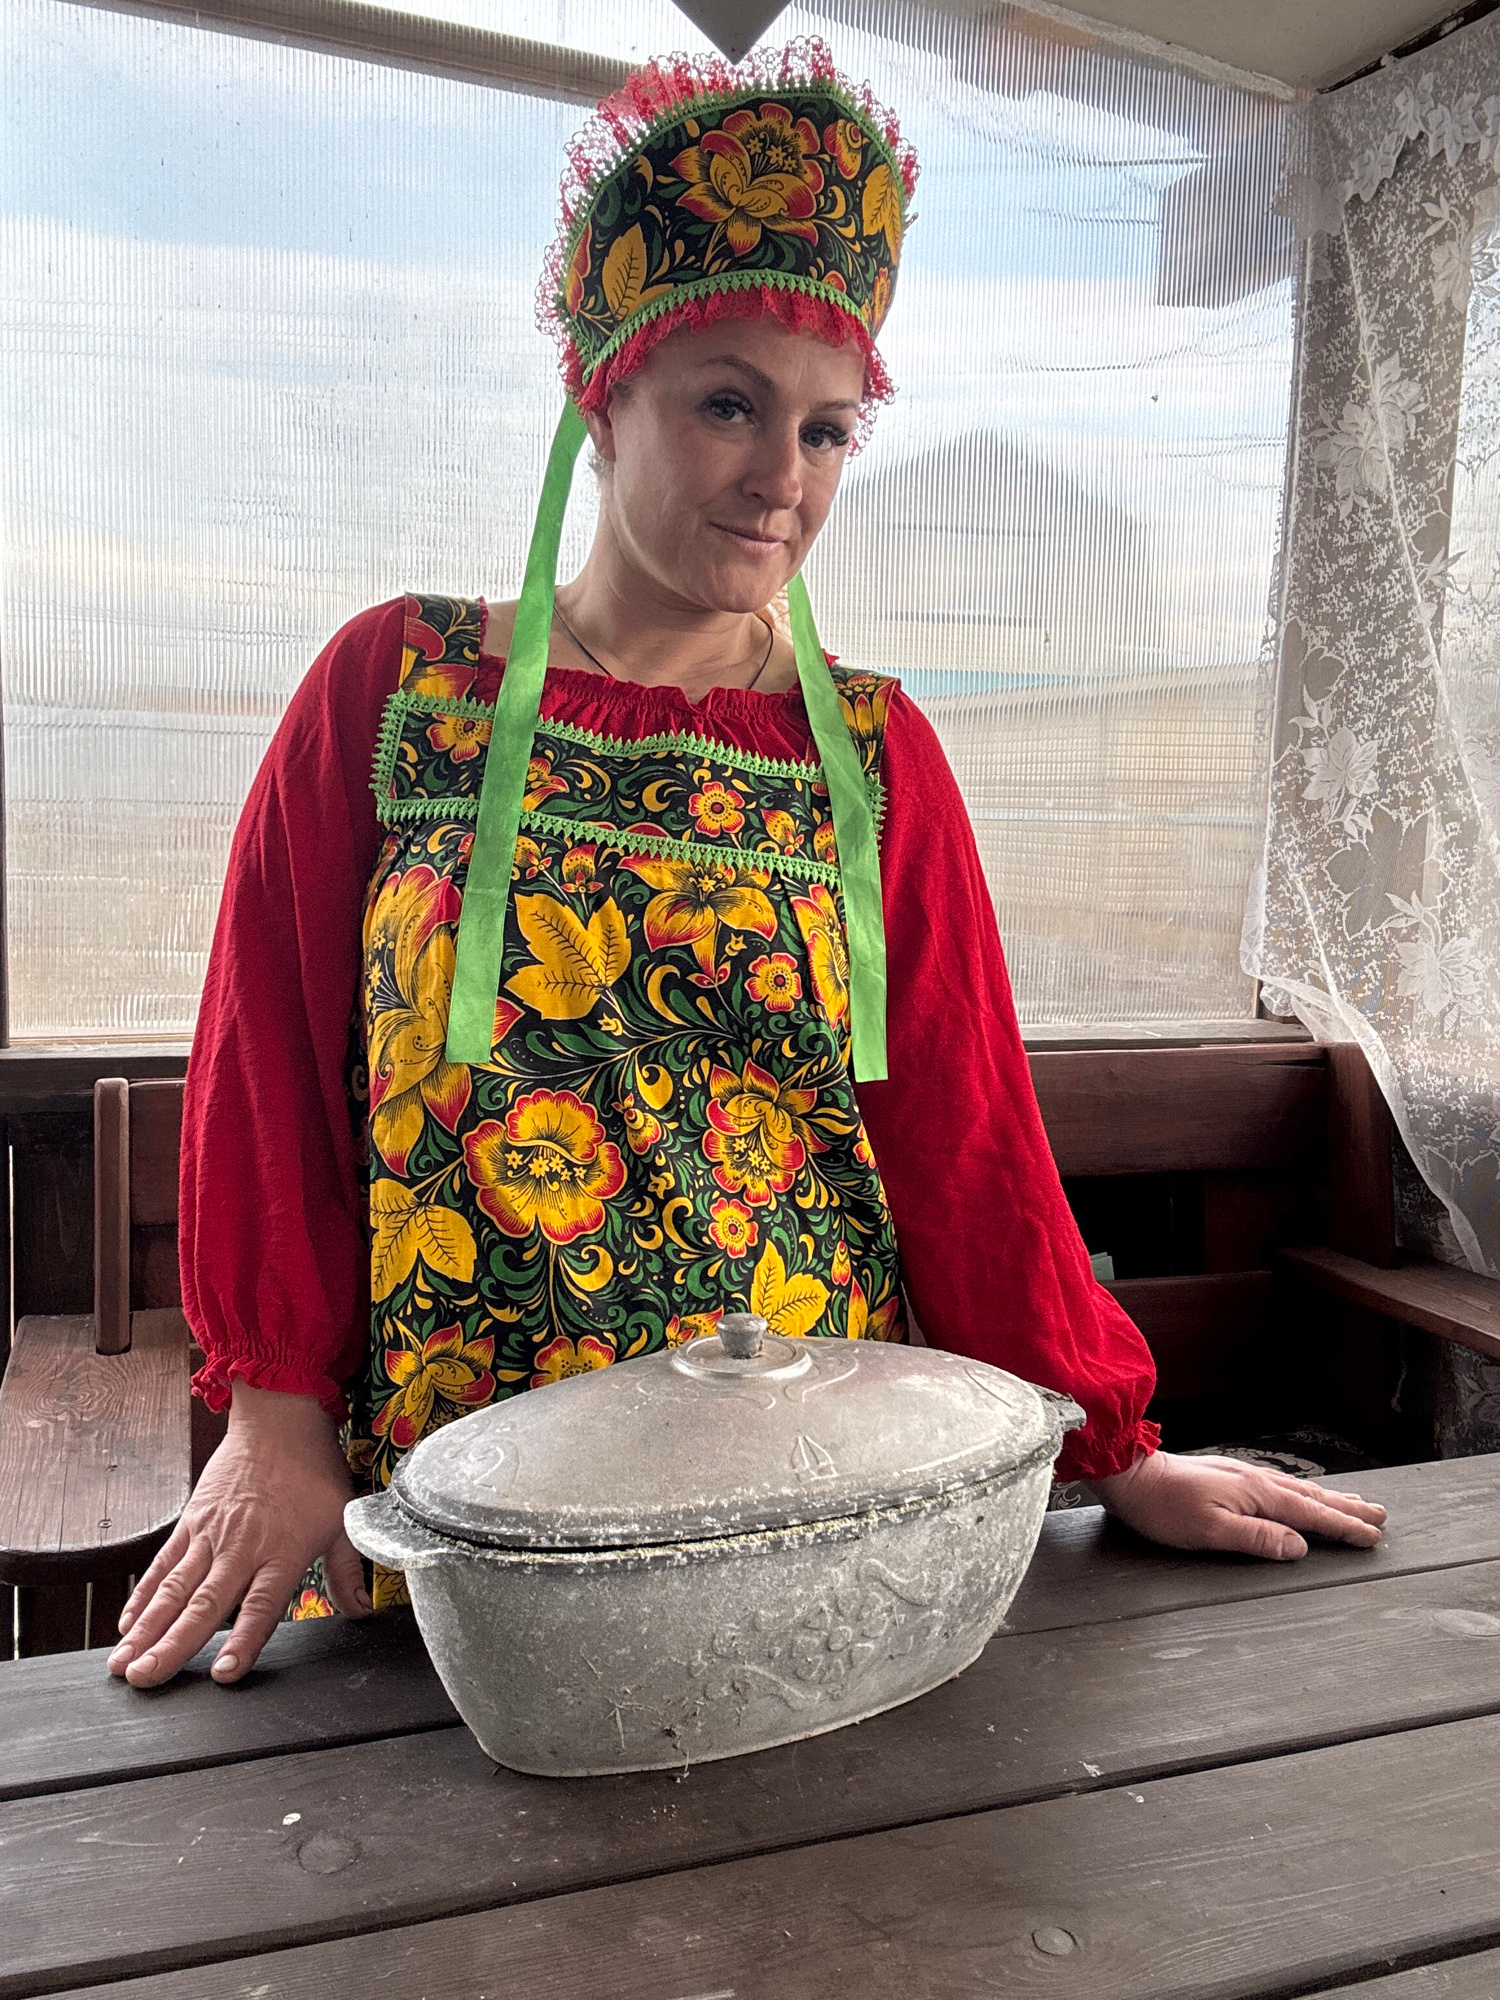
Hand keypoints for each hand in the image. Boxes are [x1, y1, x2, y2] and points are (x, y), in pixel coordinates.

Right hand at [108, 1382, 370, 1687]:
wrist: (280, 1419)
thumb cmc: (312, 1469)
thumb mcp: (342, 1519)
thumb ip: (348, 1572)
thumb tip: (362, 1611)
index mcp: (282, 1553)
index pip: (262, 1608)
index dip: (243, 1643)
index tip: (223, 1675)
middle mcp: (242, 1549)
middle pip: (204, 1606)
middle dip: (173, 1646)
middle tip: (145, 1679)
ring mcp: (211, 1536)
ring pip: (174, 1590)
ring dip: (148, 1629)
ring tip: (123, 1664)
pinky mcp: (191, 1522)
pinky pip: (163, 1564)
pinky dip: (144, 1595)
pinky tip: (128, 1624)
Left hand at [1090, 1449, 1386, 1560]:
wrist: (1130, 1473)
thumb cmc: (1164, 1507)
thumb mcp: (1211, 1531)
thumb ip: (1258, 1538)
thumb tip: (1300, 1547)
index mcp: (1258, 1494)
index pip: (1311, 1515)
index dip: (1344, 1527)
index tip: (1373, 1536)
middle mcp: (1256, 1480)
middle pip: (1312, 1497)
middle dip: (1347, 1509)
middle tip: (1380, 1516)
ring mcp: (1243, 1476)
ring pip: (1298, 1489)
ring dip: (1329, 1498)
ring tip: (1353, 1504)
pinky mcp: (1229, 1477)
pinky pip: (1280, 1486)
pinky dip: (1302, 1492)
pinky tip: (1299, 1494)